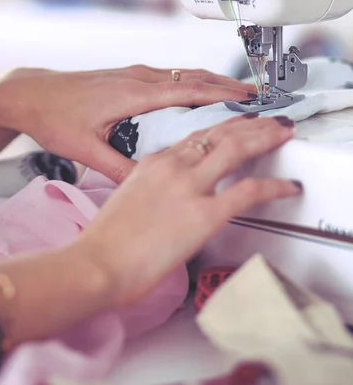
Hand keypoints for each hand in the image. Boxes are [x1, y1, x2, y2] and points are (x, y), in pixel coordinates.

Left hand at [0, 65, 254, 181]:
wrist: (29, 95)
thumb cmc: (54, 116)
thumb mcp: (86, 149)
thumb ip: (118, 168)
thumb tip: (146, 183)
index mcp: (131, 94)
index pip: (186, 91)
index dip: (220, 93)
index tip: (246, 97)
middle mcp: (136, 79)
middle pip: (192, 76)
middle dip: (226, 83)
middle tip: (255, 92)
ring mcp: (131, 74)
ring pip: (182, 73)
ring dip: (211, 79)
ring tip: (236, 90)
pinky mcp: (126, 76)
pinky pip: (169, 75)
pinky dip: (192, 80)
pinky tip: (196, 91)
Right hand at [77, 114, 300, 306]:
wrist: (96, 263)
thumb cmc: (106, 241)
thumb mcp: (127, 199)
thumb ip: (152, 187)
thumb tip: (168, 195)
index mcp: (154, 163)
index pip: (195, 137)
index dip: (223, 128)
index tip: (237, 126)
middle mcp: (173, 166)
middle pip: (220, 133)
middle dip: (250, 124)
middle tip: (270, 122)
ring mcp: (189, 187)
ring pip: (236, 148)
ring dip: (265, 138)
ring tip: (283, 135)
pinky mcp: (204, 214)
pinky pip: (249, 191)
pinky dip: (274, 186)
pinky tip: (288, 186)